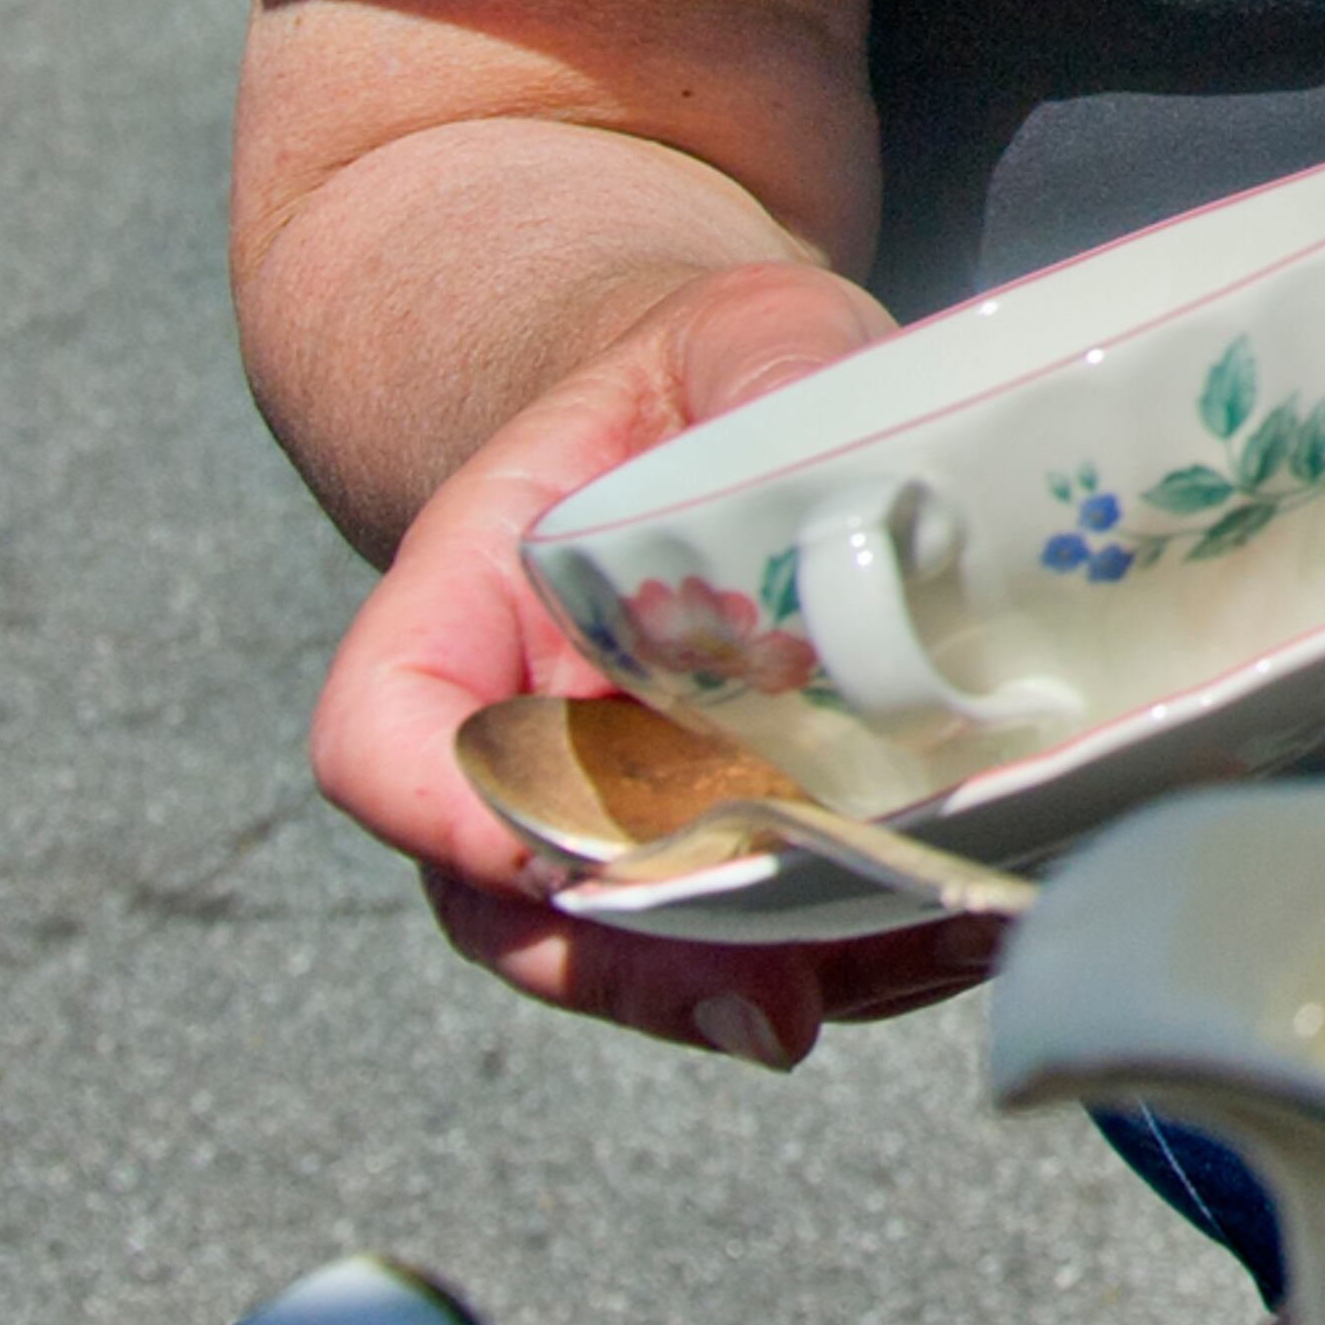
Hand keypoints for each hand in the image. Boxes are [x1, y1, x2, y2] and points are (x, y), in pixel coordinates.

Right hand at [308, 260, 1000, 1064]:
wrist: (736, 425)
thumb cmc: (717, 375)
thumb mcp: (740, 329)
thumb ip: (768, 357)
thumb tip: (815, 424)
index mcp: (465, 600)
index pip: (381, 731)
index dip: (444, 812)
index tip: (555, 856)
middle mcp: (516, 739)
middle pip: (508, 903)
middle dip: (639, 961)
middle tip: (775, 995)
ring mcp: (612, 817)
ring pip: (636, 954)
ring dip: (763, 977)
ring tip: (903, 955)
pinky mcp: (726, 852)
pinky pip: (748, 945)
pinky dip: (842, 960)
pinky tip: (943, 932)